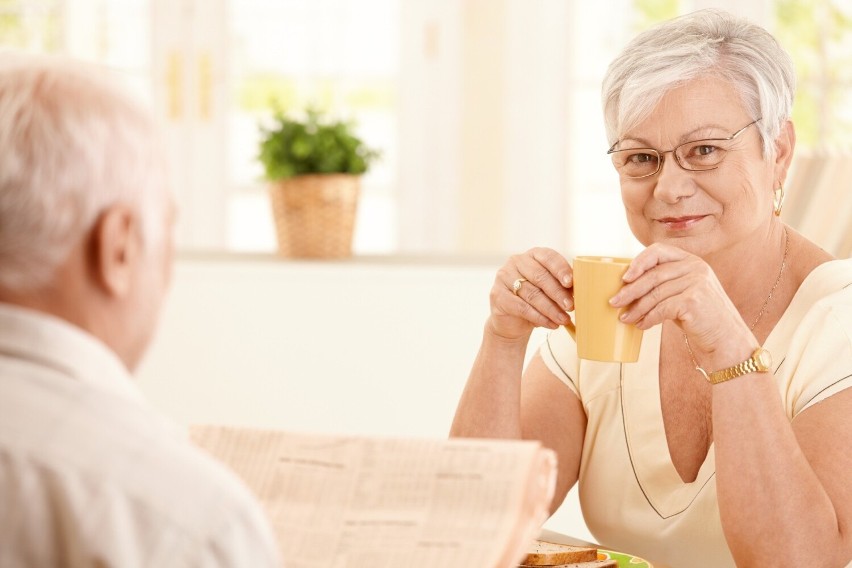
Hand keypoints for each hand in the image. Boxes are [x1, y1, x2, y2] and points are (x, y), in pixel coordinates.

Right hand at [487, 248, 573, 341]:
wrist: (512, 321)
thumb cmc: (537, 301)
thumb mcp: (550, 290)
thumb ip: (562, 286)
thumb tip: (581, 292)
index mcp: (533, 255)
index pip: (548, 257)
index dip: (561, 269)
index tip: (571, 282)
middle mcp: (516, 262)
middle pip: (540, 276)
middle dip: (558, 293)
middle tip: (571, 306)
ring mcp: (504, 277)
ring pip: (532, 294)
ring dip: (551, 309)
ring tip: (564, 320)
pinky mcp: (497, 295)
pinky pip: (522, 307)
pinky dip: (539, 317)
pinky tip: (551, 324)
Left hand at [609, 244, 752, 354]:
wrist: (726, 339)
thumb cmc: (698, 317)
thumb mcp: (682, 292)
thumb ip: (663, 282)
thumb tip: (625, 285)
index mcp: (691, 260)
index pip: (658, 250)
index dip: (638, 262)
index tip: (624, 278)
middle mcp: (696, 267)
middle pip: (653, 275)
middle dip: (630, 290)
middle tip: (613, 303)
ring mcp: (697, 282)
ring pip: (655, 294)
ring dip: (636, 308)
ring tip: (625, 318)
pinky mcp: (694, 300)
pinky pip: (662, 308)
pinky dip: (648, 318)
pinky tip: (641, 326)